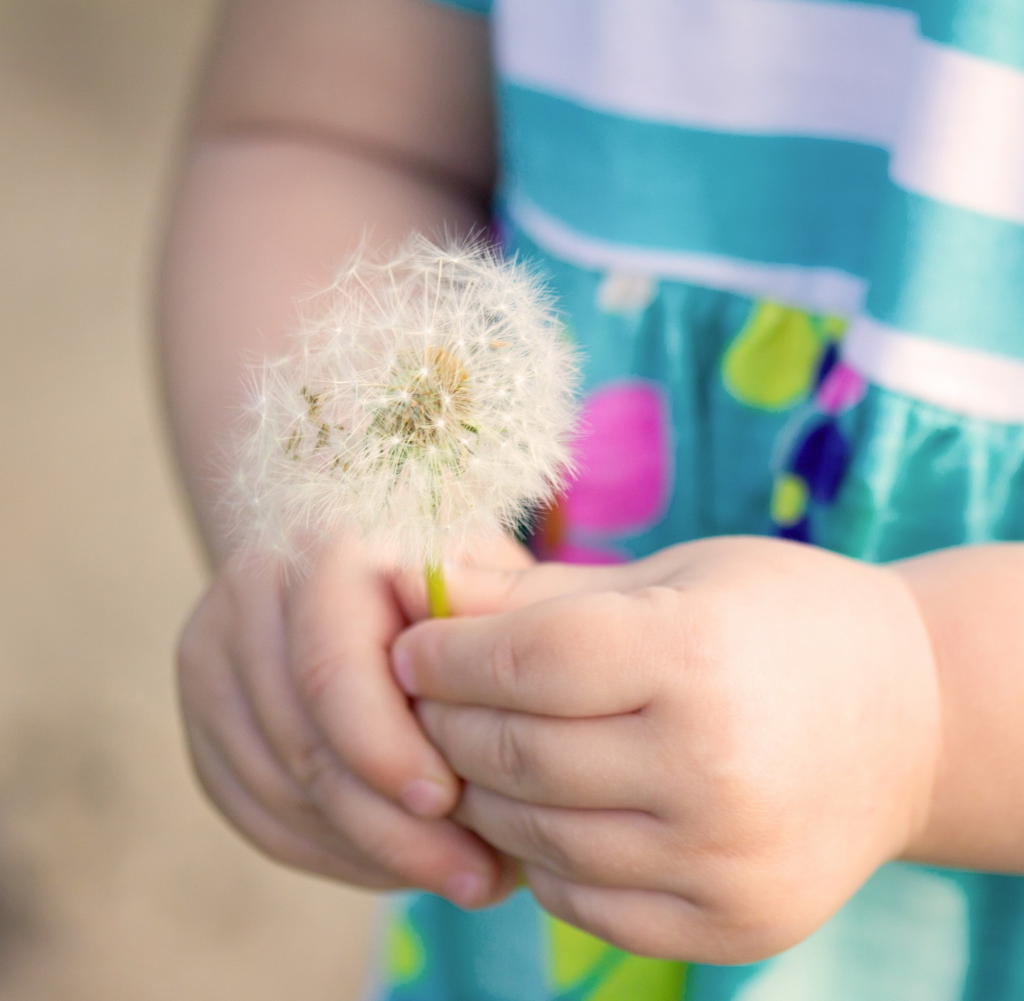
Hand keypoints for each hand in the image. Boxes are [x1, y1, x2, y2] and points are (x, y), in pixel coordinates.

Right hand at [177, 531, 526, 905]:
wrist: (354, 550)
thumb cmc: (445, 570)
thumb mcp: (485, 576)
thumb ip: (494, 636)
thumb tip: (516, 743)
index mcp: (325, 546)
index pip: (332, 668)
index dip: (385, 749)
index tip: (450, 803)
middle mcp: (252, 591)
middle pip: (303, 742)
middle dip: (390, 828)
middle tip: (475, 876)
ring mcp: (214, 653)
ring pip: (276, 789)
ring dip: (368, 852)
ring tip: (455, 874)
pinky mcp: (207, 716)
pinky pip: (255, 811)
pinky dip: (329, 852)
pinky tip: (393, 864)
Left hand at [391, 536, 941, 960]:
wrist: (909, 718)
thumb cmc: (777, 620)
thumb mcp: (670, 578)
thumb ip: (540, 593)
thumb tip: (421, 584)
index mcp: (698, 656)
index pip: (526, 660)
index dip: (447, 653)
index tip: (410, 647)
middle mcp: (714, 767)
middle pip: (518, 753)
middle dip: (445, 723)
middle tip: (421, 699)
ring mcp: (725, 861)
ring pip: (537, 836)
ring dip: (480, 795)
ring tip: (469, 752)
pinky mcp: (732, 925)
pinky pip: (583, 904)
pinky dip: (540, 858)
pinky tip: (541, 812)